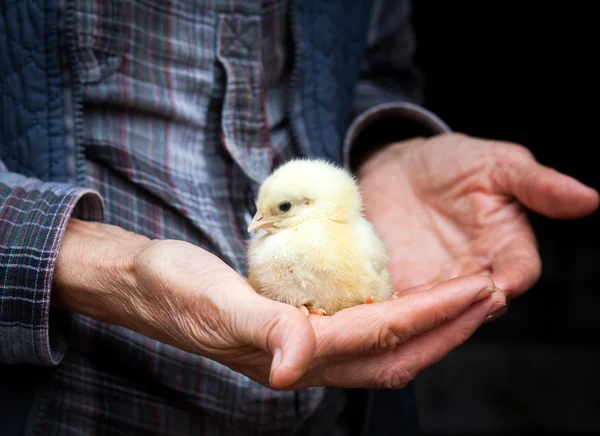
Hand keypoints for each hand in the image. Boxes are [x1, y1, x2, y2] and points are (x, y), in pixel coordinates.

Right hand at [52, 219, 504, 389]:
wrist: (144, 285)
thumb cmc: (173, 288)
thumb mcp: (213, 301)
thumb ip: (260, 329)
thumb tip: (292, 368)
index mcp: (293, 351)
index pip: (381, 335)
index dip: (434, 313)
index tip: (479, 288)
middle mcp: (305, 357)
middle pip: (396, 352)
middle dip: (449, 326)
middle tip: (492, 293)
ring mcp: (302, 345)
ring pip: (384, 347)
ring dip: (431, 324)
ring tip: (467, 298)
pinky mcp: (296, 328)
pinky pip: (362, 332)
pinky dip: (399, 317)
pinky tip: (412, 300)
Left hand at [358, 132, 598, 300]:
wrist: (398, 168)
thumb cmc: (453, 163)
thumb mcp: (496, 163)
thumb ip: (536, 184)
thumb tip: (588, 198)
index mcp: (506, 245)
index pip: (520, 272)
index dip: (513, 280)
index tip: (499, 284)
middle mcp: (474, 271)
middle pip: (480, 303)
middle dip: (467, 305)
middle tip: (450, 301)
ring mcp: (437, 281)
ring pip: (440, 311)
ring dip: (429, 313)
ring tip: (413, 307)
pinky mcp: (402, 284)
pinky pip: (401, 304)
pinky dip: (394, 308)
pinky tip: (381, 306)